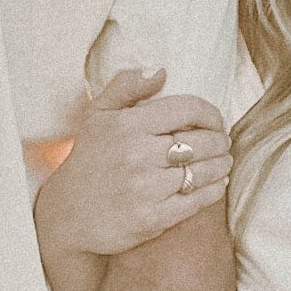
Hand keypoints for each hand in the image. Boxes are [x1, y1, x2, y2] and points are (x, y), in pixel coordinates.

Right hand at [36, 67, 230, 264]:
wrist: (68, 216)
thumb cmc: (88, 161)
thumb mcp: (96, 116)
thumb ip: (125, 87)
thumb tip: (161, 73)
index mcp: (128, 125)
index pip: (188, 109)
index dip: (211, 114)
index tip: (215, 121)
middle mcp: (137, 155)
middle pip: (202, 141)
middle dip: (220, 141)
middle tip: (223, 143)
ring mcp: (146, 188)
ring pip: (204, 171)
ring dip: (221, 165)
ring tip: (223, 161)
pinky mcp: (153, 218)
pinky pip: (197, 200)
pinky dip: (214, 190)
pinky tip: (216, 183)